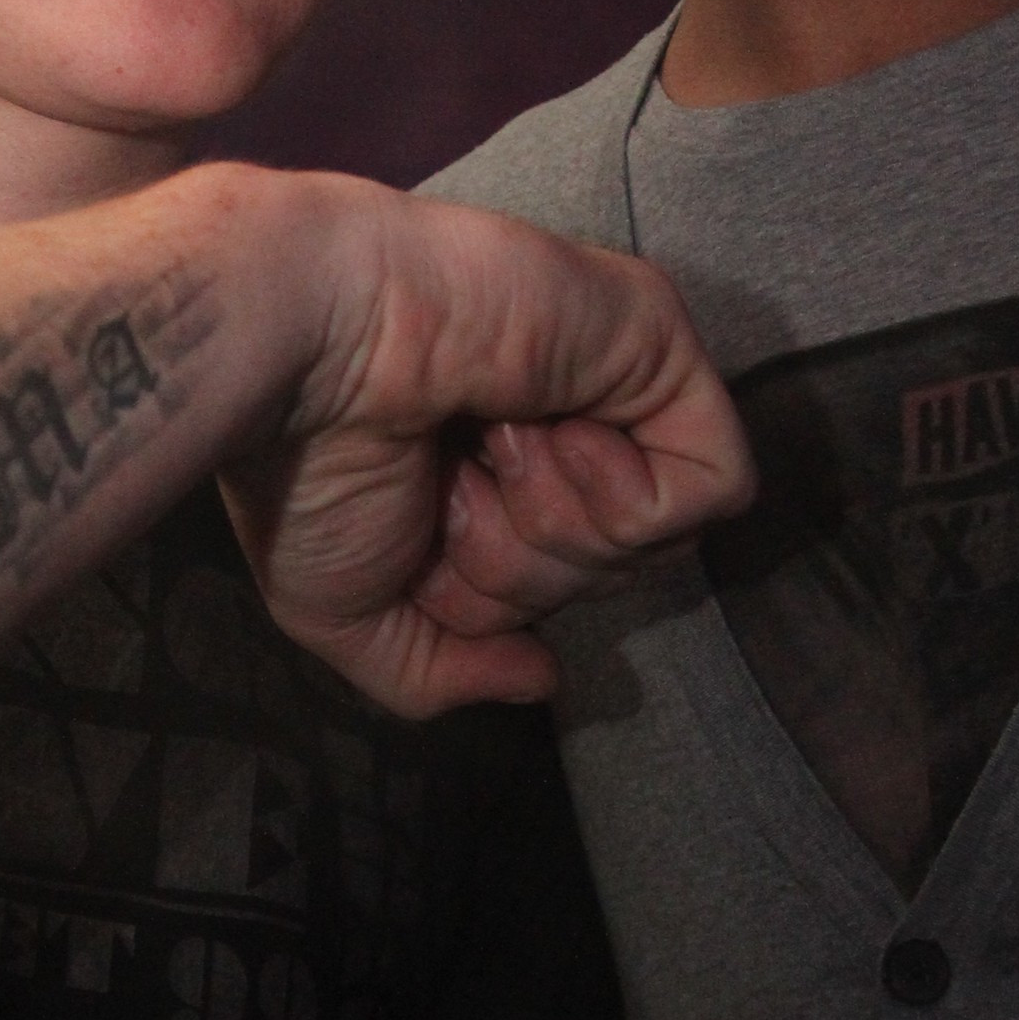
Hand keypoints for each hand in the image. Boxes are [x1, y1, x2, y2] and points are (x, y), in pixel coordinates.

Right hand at [217, 175, 749, 711]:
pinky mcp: (661, 342)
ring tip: (485, 445)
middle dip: (522, 568)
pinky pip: (714, 484)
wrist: (303, 358)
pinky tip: (555, 438)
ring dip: (554, 525)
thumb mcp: (347, 614)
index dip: (496, 599)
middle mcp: (561, 422)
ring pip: (655, 538)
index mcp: (495, 472)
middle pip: (609, 569)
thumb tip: (542, 677)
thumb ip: (441, 670)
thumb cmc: (305, 468)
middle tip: (449, 487)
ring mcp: (615, 378)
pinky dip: (628, 499)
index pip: (559, 582)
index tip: (424, 536)